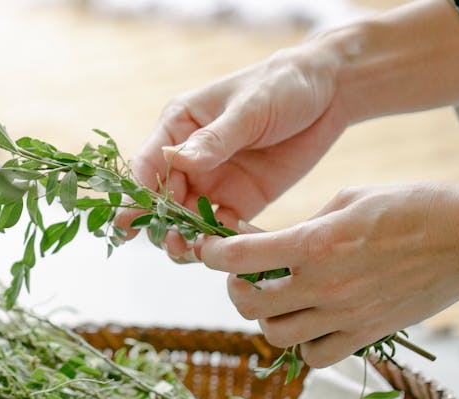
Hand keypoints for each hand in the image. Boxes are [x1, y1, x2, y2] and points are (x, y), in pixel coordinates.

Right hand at [120, 42, 350, 260]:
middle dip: (162, 225)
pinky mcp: (241, 201)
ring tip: (194, 252)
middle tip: (173, 243)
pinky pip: (221, 229)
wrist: (330, 92)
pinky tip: (229, 251)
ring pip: (186, 221)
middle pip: (162, 201)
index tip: (128, 224)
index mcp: (180, 127)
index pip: (148, 165)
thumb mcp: (249, 108)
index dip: (135, 196)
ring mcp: (213, 183)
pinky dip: (220, 243)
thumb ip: (215, 138)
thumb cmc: (282, 85)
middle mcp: (189, 159)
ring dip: (186, 239)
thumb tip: (177, 160)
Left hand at [193, 182, 458, 366]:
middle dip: (237, 287)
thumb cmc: (411, 205)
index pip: (239, 258)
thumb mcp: (347, 198)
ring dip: (268, 317)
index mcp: (314, 243)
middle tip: (247, 275)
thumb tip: (267, 242)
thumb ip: (304, 224)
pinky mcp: (366, 334)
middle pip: (249, 303)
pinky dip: (304, 344)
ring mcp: (345, 315)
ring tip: (279, 298)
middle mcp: (324, 284)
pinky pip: (315, 356)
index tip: (210, 249)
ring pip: (276, 335)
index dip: (213, 254)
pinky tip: (311, 321)